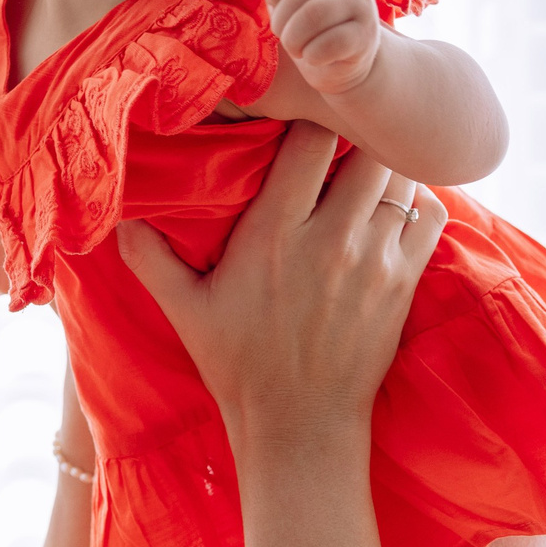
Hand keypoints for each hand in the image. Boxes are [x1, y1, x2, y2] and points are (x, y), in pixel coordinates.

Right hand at [116, 124, 442, 451]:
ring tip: (362, 172)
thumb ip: (149, 256)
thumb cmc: (237, 364)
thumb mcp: (183, 310)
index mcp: (273, 236)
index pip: (311, 140)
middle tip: (337, 141)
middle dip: (354, 136)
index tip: (296, 125)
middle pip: (367, 147)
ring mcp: (374, 261)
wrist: (299, 426)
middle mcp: (330, 240)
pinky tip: (391, 206)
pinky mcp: (404, 282)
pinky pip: (429, 213)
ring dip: (384, 167)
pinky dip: (416, 199)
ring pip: (401, 176)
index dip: (308, 121)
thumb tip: (116, 213)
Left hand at [259, 0, 384, 97]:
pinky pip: (330, 43)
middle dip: (280, 24)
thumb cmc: (307, 27)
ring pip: (313, 15)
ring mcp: (359, 3)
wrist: (342, 63)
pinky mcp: (365, 34)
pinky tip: (315, 57)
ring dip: (294, 40)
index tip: (276, 3)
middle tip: (286, 35)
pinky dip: (313, 56)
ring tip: (297, 49)